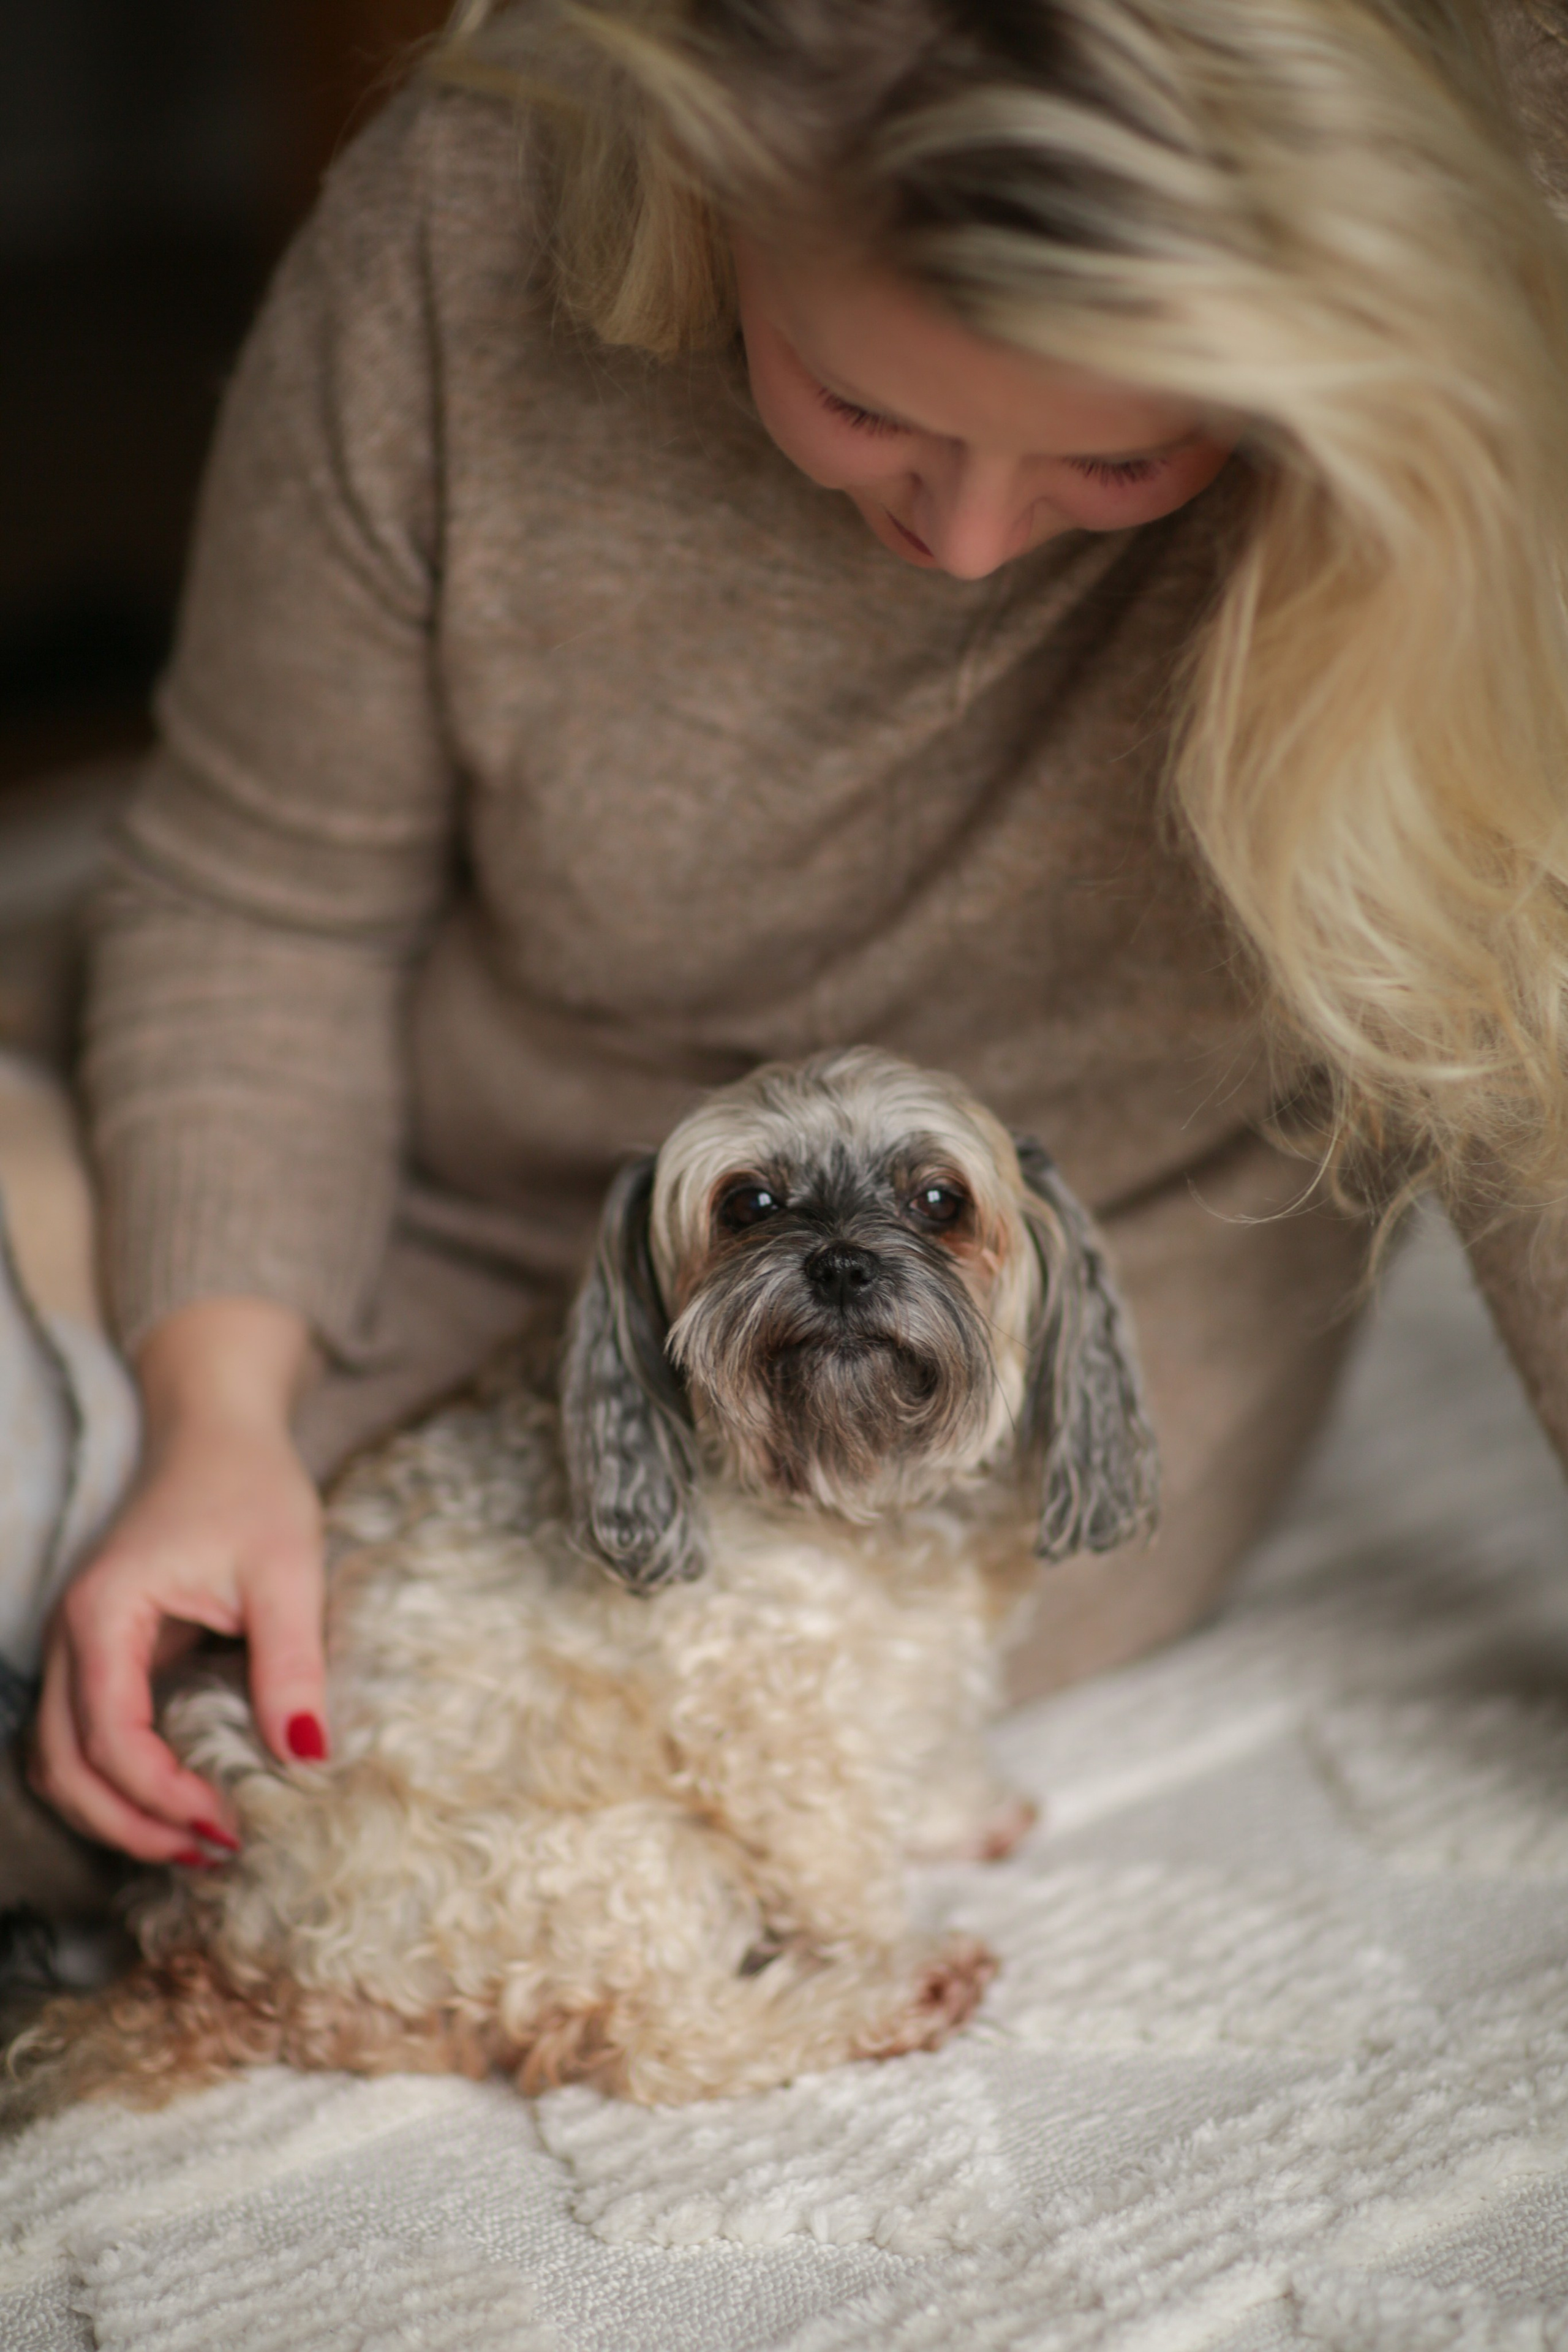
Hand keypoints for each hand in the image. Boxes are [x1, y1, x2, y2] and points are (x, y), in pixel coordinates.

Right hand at [29, 1299, 324, 1862]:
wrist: (218, 1430)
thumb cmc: (251, 1487)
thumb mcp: (288, 1571)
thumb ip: (292, 1663)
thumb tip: (305, 1756)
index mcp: (105, 1613)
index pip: (108, 1737)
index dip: (161, 1797)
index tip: (229, 1826)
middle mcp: (71, 1635)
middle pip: (64, 1766)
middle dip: (130, 1824)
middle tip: (212, 1854)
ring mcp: (76, 1645)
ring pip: (59, 1761)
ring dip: (115, 1813)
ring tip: (196, 1843)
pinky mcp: (99, 1652)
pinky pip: (81, 1738)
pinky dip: (115, 1783)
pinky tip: (177, 1801)